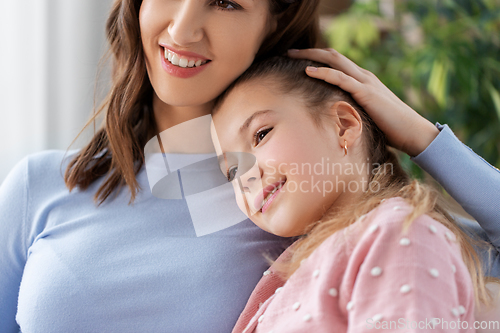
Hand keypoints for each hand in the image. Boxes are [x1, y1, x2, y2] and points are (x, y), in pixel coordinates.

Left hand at [288, 48, 439, 156]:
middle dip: (310, 51)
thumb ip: (351, 111)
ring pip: (335, 61)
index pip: (337, 62)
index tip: (298, 60)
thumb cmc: (390, 128)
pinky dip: (324, 72)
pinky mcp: (366, 93)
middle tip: (289, 51)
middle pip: (333, 55)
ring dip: (312, 56)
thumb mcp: (365, 115)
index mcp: (362, 80)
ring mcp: (365, 82)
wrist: (412, 132)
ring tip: (292, 54)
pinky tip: (308, 71)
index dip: (317, 58)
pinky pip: (341, 78)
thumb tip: (334, 120)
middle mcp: (363, 76)